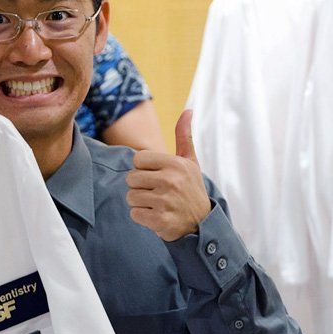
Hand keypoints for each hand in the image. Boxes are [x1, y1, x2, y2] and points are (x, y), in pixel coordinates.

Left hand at [125, 110, 210, 241]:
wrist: (202, 223)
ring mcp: (165, 201)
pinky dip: (143, 217)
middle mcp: (170, 180)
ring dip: (140, 202)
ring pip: (130, 196)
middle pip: (131, 178)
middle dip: (140, 186)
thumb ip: (184, 136)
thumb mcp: (190, 162)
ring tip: (157, 204)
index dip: (144, 169)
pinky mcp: (160, 220)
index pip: (137, 159)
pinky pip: (134, 213)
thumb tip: (188, 110)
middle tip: (157, 192)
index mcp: (175, 163)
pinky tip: (157, 215)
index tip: (157, 176)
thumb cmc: (191, 188)